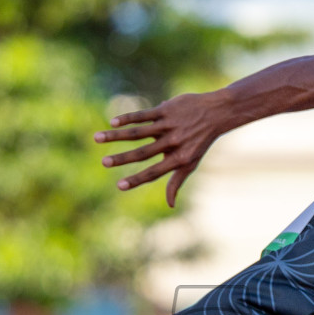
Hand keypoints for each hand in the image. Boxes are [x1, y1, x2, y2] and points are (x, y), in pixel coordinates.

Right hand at [93, 92, 225, 206]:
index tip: (119, 186)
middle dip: (121, 158)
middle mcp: (172, 143)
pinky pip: (143, 115)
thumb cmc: (200, 142)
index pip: (154, 173)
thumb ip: (176, 182)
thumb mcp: (190, 163)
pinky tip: (112, 122)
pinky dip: (127, 118)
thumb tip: (170, 204)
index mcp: (178, 159)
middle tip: (103, 163)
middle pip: (142, 153)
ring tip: (97, 138)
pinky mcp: (165, 110)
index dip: (137, 180)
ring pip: (138, 132)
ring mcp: (168, 125)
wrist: (216, 113)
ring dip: (115, 135)